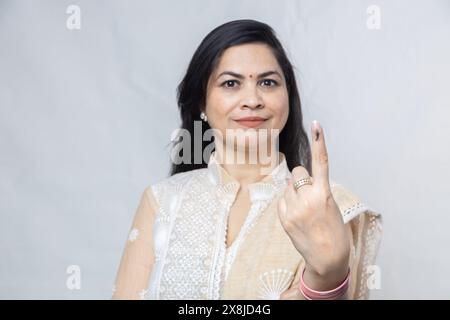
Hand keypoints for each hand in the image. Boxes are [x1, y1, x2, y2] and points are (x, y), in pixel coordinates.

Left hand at [277, 120, 349, 286]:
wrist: (328, 258)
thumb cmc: (334, 231)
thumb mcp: (331, 206)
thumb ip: (315, 190)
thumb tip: (295, 182)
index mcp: (324, 194)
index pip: (321, 162)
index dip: (319, 142)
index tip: (316, 125)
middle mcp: (308, 199)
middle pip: (297, 173)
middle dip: (301, 179)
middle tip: (308, 195)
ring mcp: (294, 209)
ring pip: (288, 187)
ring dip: (294, 193)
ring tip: (304, 211)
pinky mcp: (284, 218)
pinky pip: (282, 200)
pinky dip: (287, 204)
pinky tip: (297, 216)